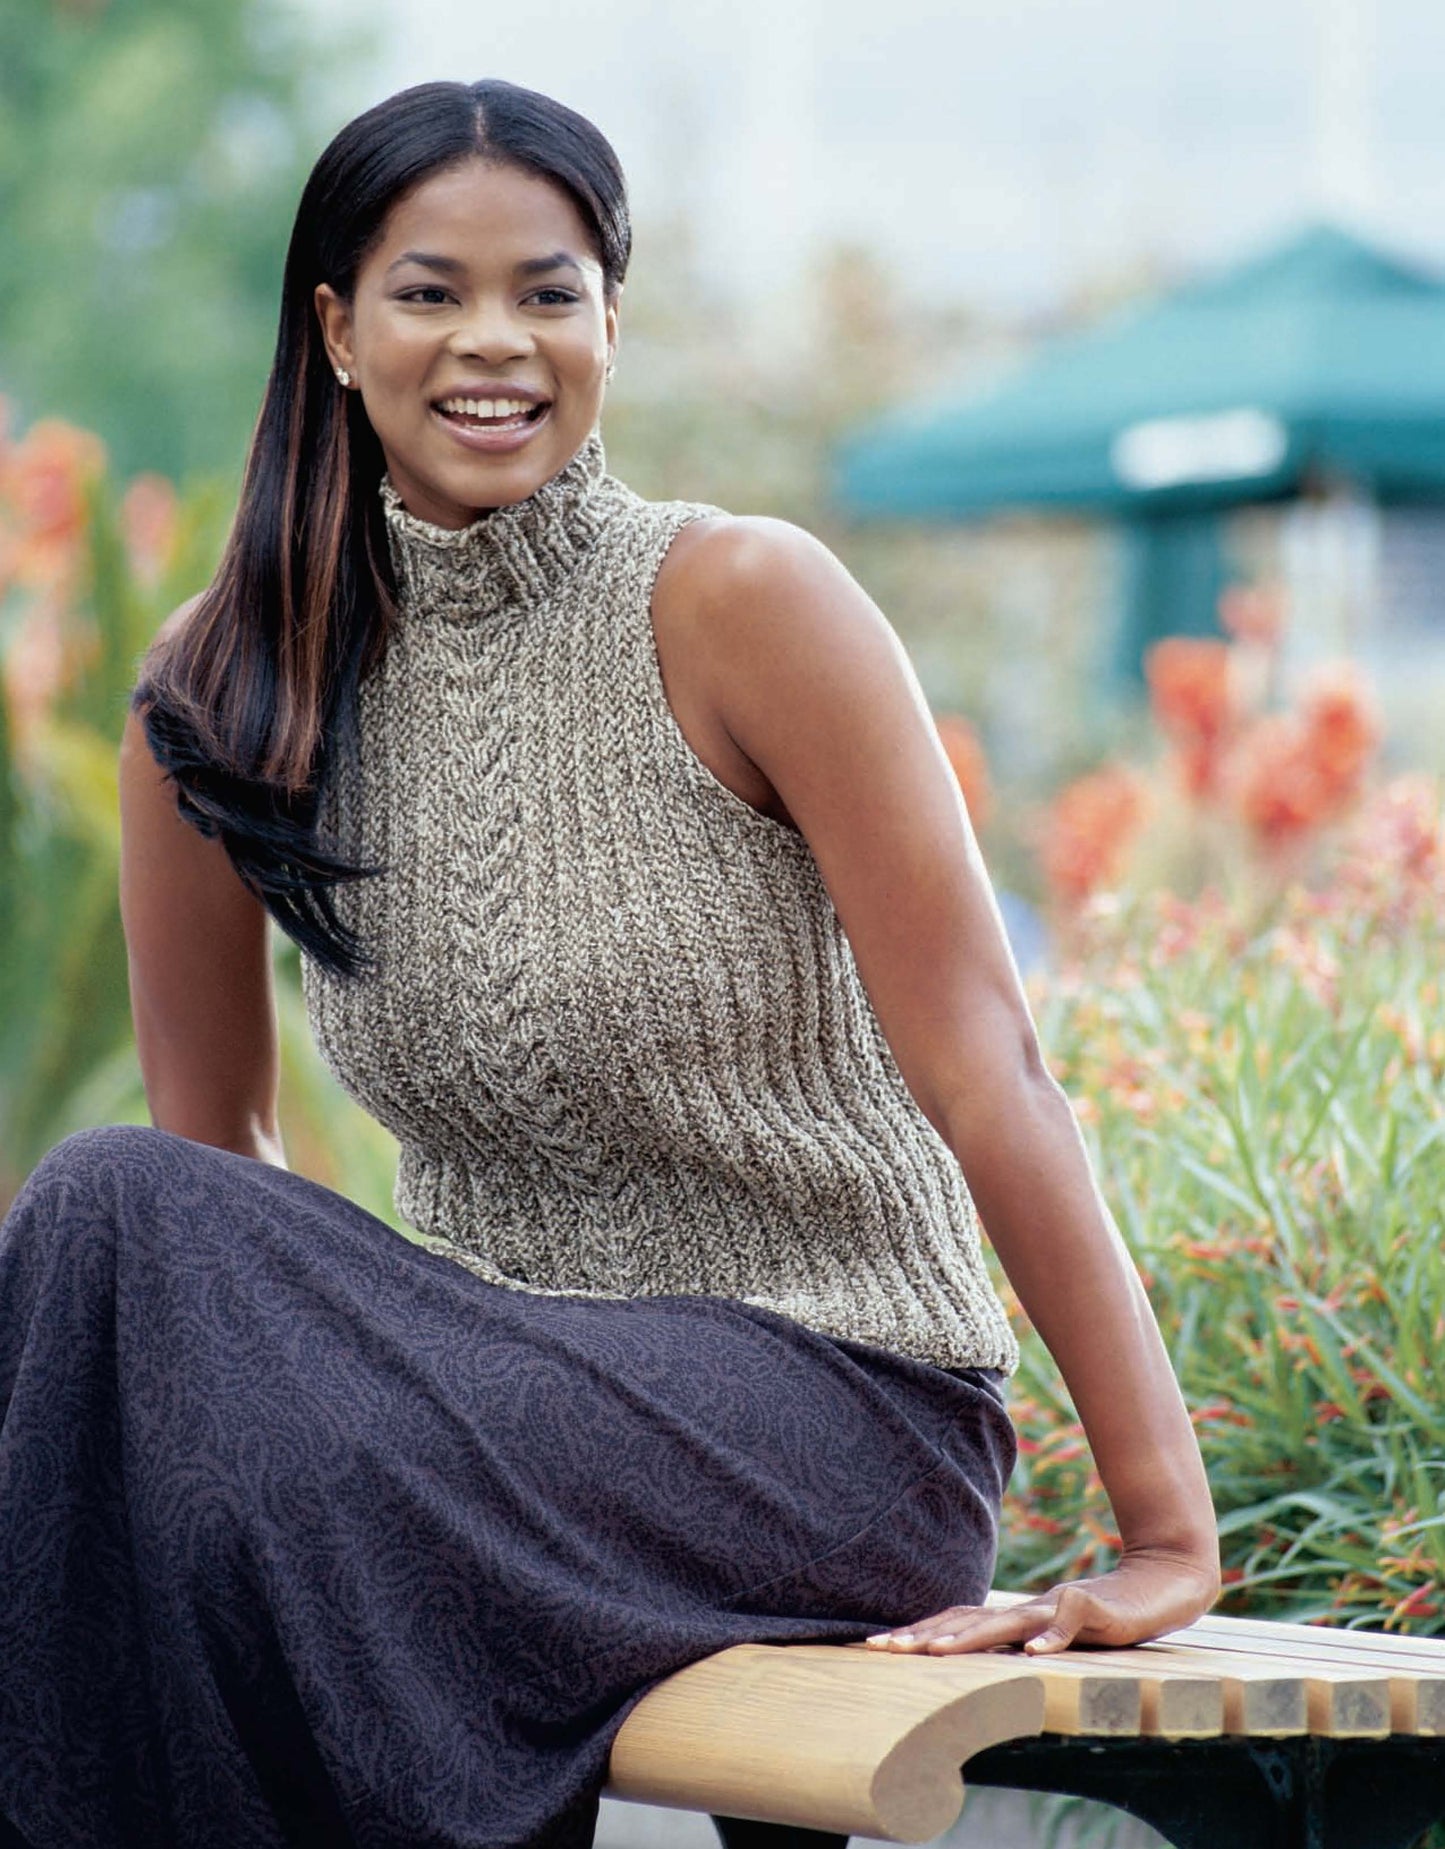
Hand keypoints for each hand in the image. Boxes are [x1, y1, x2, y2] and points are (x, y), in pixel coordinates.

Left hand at [862, 1548, 1221, 1656]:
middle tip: (884, 1650)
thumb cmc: (1094, 1618)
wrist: (1154, 1586)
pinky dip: (1051, 1638)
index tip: (875, 1646)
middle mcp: (1025, 1609)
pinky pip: (1070, 1622)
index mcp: (1011, 1616)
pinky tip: (1034, 1656)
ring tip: (937, 1653)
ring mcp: (1056, 1607)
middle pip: (967, 1620)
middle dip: (924, 1636)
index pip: (953, 1622)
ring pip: (1007, 1621)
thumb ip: (1010, 1644)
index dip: (916, 1633)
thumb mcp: (1045, 1637)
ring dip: (971, 1638)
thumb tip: (964, 1662)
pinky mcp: (1092, 1610)